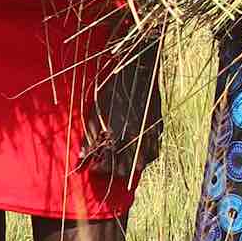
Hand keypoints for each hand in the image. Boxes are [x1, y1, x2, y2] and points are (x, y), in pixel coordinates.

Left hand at [82, 49, 163, 184]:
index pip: (107, 167)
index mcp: (118, 137)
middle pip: (126, 171)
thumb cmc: (112, 89)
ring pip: (142, 164)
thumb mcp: (95, 113)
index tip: (92, 165)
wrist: (138, 70)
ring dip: (130, 165)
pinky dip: (145, 156)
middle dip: (113, 170)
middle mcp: (136, 139)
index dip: (97, 169)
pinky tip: (136, 150)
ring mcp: (151, 135)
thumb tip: (82, 158)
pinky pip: (154, 151)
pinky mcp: (160, 128)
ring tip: (120, 158)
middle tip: (105, 162)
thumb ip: (89, 138)